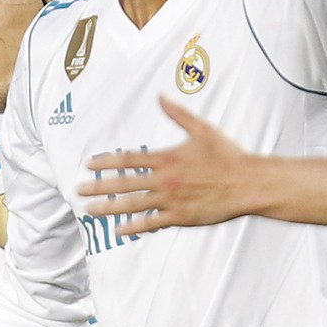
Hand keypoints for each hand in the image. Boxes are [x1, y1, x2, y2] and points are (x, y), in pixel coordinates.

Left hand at [79, 95, 251, 234]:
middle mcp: (165, 180)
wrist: (247, 183)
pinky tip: (118, 230)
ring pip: (133, 205)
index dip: (106, 163)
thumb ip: (178, 114)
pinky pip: (151, 223)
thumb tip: (161, 97)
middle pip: (124, 184)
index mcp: (167, 158)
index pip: (129, 160)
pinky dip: (134, 227)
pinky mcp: (180, 217)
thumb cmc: (227, 155)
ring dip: (109, 208)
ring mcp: (171, 200)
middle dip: (98, 187)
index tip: (90, 165)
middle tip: (79, 190)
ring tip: (90, 210)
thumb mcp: (202, 129)